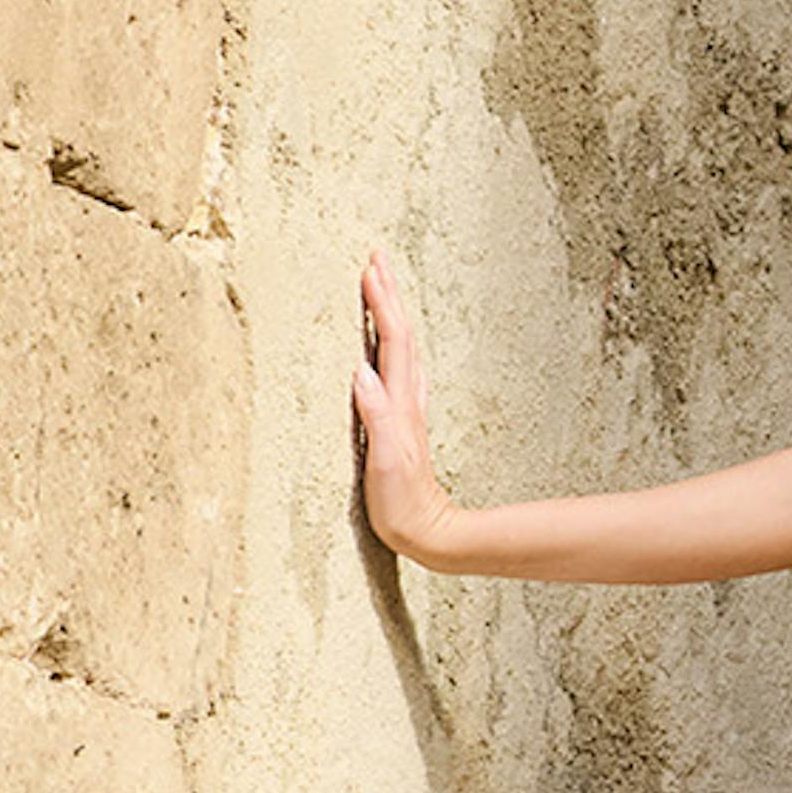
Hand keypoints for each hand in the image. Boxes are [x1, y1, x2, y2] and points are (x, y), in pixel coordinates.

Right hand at [351, 245, 451, 560]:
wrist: (430, 534)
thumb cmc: (403, 504)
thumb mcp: (384, 462)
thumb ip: (376, 417)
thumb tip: (361, 372)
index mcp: (400, 404)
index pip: (392, 342)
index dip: (381, 305)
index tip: (370, 269)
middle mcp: (408, 401)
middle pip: (401, 336)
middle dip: (389, 295)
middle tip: (377, 258)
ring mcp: (408, 411)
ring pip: (402, 349)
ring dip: (391, 314)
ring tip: (380, 287)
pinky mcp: (403, 424)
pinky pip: (398, 369)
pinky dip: (391, 344)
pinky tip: (387, 346)